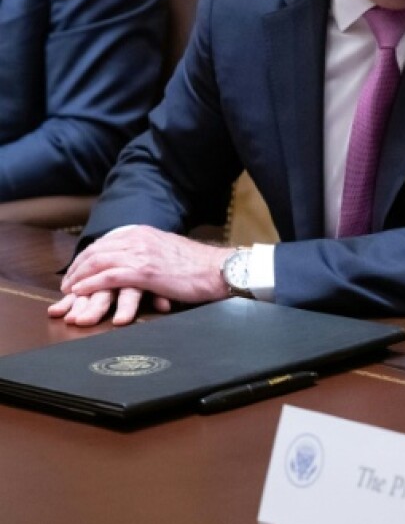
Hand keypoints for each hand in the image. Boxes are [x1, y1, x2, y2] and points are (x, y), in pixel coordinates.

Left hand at [49, 226, 230, 325]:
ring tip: (70, 291)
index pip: (105, 242)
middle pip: (96, 250)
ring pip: (98, 262)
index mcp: (143, 232)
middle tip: (67, 284)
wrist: (218, 269)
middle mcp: (138, 238)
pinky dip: (90, 284)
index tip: (78, 271)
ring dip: (79, 277)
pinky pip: (108, 276)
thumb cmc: (197, 265)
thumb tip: (135, 260)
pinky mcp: (144, 271)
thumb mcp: (167, 249)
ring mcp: (140, 254)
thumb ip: (148, 250)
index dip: (87, 257)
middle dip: (77, 267)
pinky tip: (81, 291)